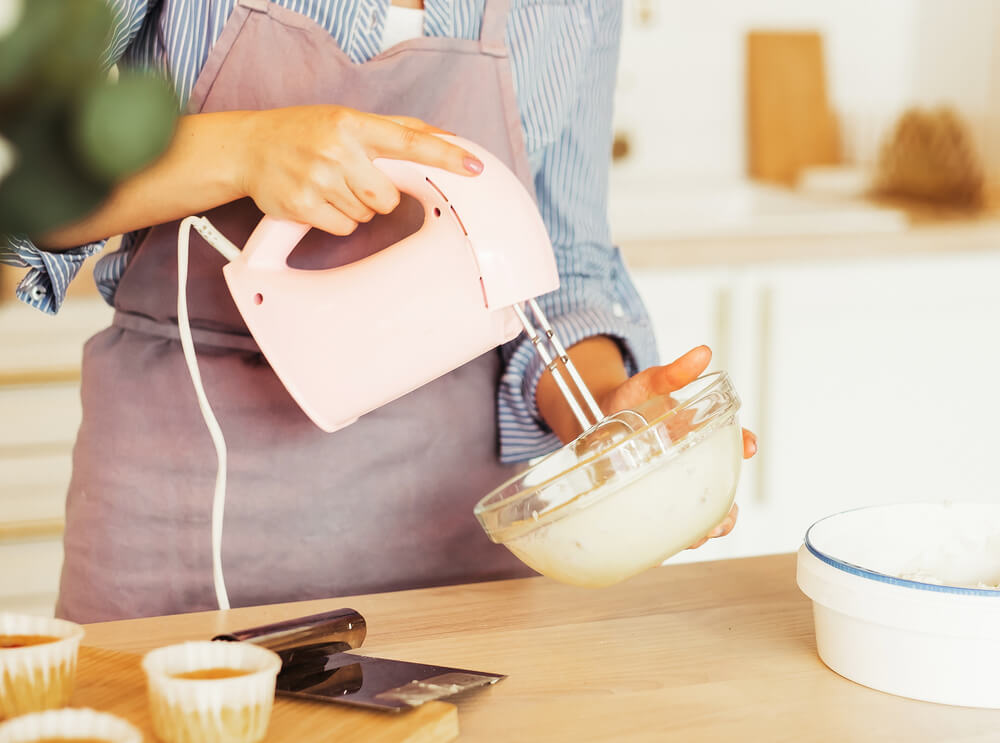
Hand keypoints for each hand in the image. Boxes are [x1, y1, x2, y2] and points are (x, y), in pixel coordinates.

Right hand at [237, 105, 481, 235]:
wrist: (249, 148)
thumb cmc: (306, 132)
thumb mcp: (348, 118)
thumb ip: (398, 129)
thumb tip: (448, 136)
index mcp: (352, 123)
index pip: (408, 140)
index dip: (445, 155)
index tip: (474, 166)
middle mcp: (336, 149)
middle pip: (388, 196)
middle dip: (378, 195)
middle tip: (354, 178)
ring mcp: (317, 178)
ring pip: (366, 215)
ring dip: (355, 207)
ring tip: (329, 185)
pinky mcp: (301, 206)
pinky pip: (343, 228)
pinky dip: (336, 220)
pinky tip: (318, 201)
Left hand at [537, 340, 756, 549]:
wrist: (590, 420)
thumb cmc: (625, 403)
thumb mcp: (647, 385)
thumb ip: (672, 374)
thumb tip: (703, 354)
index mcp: (693, 436)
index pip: (730, 443)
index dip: (742, 444)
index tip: (748, 444)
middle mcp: (685, 467)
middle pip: (719, 493)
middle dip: (728, 509)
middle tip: (727, 513)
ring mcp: (666, 488)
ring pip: (695, 518)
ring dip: (703, 530)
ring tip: (701, 534)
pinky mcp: (644, 504)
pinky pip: (662, 529)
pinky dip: (668, 541)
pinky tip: (663, 546)